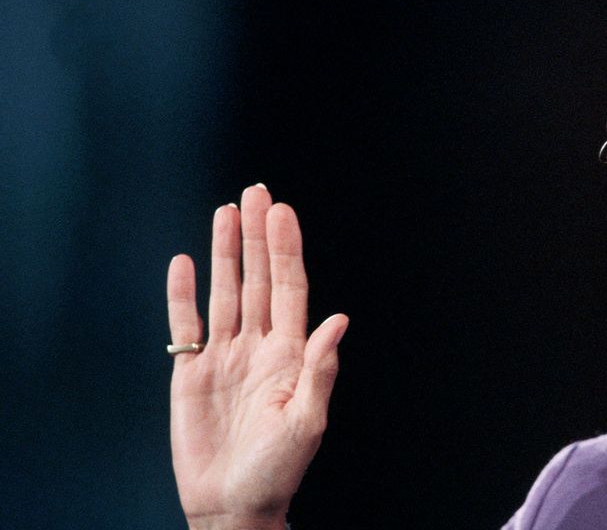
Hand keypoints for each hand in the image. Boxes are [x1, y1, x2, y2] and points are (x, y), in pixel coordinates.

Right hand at [167, 184, 347, 529]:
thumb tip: (340, 320)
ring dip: (224, 253)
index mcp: (290, 353)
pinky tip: (185, 263)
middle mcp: (259, 345)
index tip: (283, 212)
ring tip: (225, 212)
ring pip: (225, 292)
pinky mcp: (192, 373)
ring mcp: (225, 356)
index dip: (286, 249)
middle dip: (257, 235)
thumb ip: (319, 369)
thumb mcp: (306, 421)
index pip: (289, 288)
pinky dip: (183, 294)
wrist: (233, 505)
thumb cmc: (278, 470)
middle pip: (256, 278)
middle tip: (256, 192)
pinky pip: (187, 325)